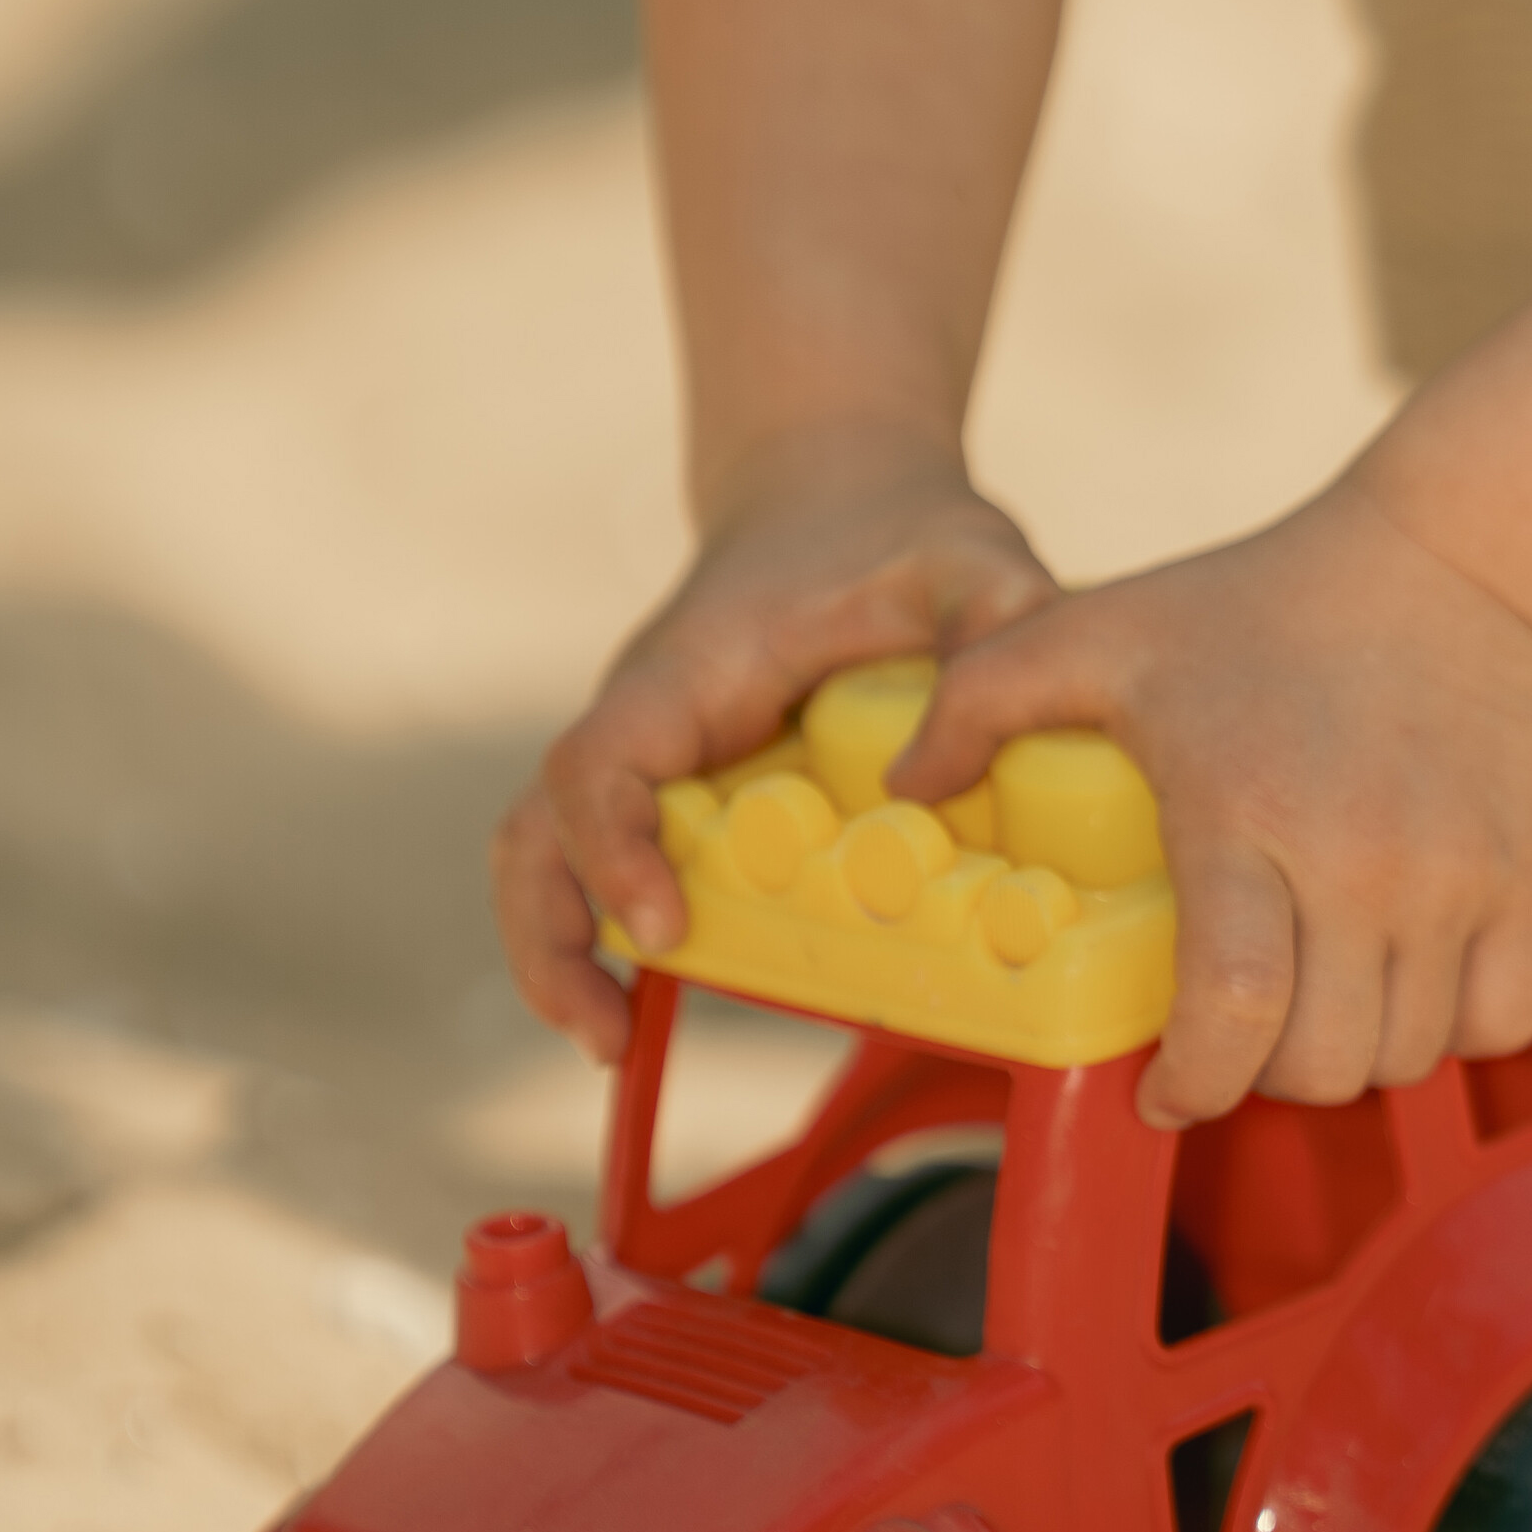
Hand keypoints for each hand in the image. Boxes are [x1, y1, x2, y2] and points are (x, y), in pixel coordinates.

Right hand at [494, 430, 1054, 1056]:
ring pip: (543, 851)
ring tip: (611, 1043)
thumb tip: (930, 776)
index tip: (664, 925)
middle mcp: (646, 715)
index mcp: (691, 669)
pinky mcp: (671, 784)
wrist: (837, 488)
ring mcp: (649, 753)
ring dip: (556, 947)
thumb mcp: (972, 557)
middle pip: (536, 826)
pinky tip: (655, 999)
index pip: (599, 760)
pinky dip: (603, 928)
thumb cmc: (899, 527)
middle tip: (608, 1036)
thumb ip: (995, 626)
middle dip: (550, 934)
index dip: (612, 848)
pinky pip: (598, 858)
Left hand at [896, 478, 1531, 1127]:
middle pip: (1319, 1061)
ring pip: (1407, 1058)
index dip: (1191, 1083)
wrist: (1457, 558)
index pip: (1232, 1008)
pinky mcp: (1521, 878)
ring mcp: (1453, 878)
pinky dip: (1450, 1033)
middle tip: (1231, 1034)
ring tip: (1309, 1005)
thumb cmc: (1263, 601)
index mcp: (1246, 814)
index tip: (1162, 1090)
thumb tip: (906, 780)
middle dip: (1261, 1078)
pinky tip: (1402, 987)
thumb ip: (982, 695)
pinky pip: (1500, 1021)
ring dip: (1350, 1057)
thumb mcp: (1103, 627)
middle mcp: (1359, 864)